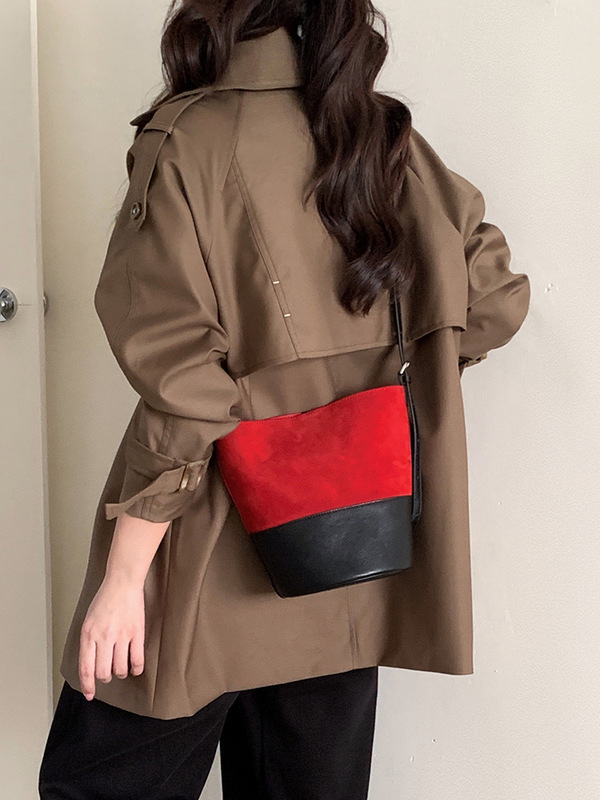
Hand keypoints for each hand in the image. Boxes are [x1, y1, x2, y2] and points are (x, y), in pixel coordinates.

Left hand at [78, 574, 144, 700]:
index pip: (86, 668)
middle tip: (107, 674)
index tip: (89, 694)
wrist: (122, 583)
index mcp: (88, 635)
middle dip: (105, 677)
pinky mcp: (137, 633)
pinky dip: (136, 668)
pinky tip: (135, 668)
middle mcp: (104, 637)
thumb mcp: (88, 621)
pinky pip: (137, 659)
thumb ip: (89, 641)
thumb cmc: (105, 599)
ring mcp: (121, 636)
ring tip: (121, 668)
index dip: (88, 685)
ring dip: (120, 672)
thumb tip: (91, 663)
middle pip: (103, 672)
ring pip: (120, 668)